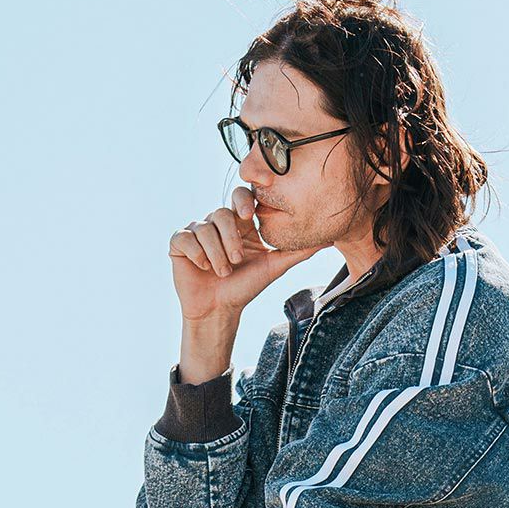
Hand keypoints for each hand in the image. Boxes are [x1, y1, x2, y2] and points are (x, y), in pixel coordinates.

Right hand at [168, 186, 322, 323]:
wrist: (219, 311)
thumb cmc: (245, 288)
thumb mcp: (274, 267)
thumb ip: (298, 251)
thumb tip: (329, 240)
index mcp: (240, 223)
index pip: (241, 196)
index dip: (243, 201)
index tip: (249, 216)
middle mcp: (218, 222)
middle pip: (222, 212)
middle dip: (231, 238)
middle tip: (237, 260)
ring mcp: (197, 230)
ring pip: (204, 227)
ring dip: (216, 255)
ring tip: (222, 273)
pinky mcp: (180, 242)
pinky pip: (186, 238)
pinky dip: (197, 255)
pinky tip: (203, 268)